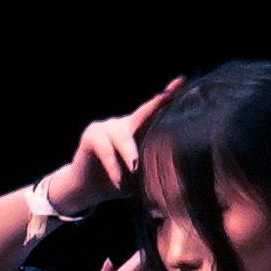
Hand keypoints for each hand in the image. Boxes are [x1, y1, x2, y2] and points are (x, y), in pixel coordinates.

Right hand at [49, 81, 183, 216]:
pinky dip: (113, 166)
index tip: (182, 80)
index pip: (155, 112)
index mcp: (140, 131)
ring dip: (129, 152)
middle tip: (168, 98)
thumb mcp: (140, 179)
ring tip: (135, 169)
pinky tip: (118, 182)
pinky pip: (106, 149)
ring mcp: (107, 127)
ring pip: (122, 135)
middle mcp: (125, 124)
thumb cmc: (119, 183)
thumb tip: (175, 175)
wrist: (88, 189)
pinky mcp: (92, 135)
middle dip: (156, 105)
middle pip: (142, 115)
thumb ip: (153, 170)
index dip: (167, 96)